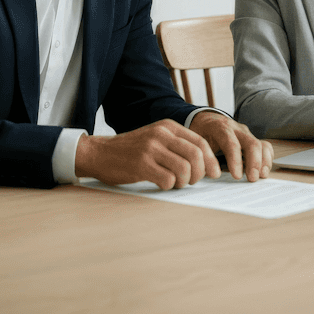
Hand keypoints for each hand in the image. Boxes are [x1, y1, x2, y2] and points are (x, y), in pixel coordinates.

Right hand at [74, 119, 217, 189]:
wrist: (100, 153)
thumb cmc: (130, 150)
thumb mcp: (155, 138)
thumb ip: (177, 145)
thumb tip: (204, 163)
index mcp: (167, 126)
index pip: (200, 142)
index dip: (210, 160)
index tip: (213, 174)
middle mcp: (161, 134)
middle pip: (196, 155)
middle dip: (199, 173)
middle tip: (192, 181)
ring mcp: (151, 148)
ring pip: (184, 168)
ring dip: (184, 181)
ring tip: (175, 183)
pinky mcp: (141, 164)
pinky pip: (168, 179)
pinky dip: (169, 186)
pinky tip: (162, 184)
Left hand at [189, 111, 272, 181]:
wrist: (206, 121)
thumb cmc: (201, 133)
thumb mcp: (197, 142)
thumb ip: (203, 155)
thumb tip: (211, 174)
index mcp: (220, 127)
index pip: (231, 143)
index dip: (235, 160)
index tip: (237, 176)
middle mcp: (236, 129)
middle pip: (251, 143)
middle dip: (254, 162)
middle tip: (252, 179)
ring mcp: (246, 133)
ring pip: (261, 144)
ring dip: (263, 162)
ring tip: (261, 176)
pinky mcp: (252, 139)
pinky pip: (265, 146)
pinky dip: (267, 159)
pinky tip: (263, 170)